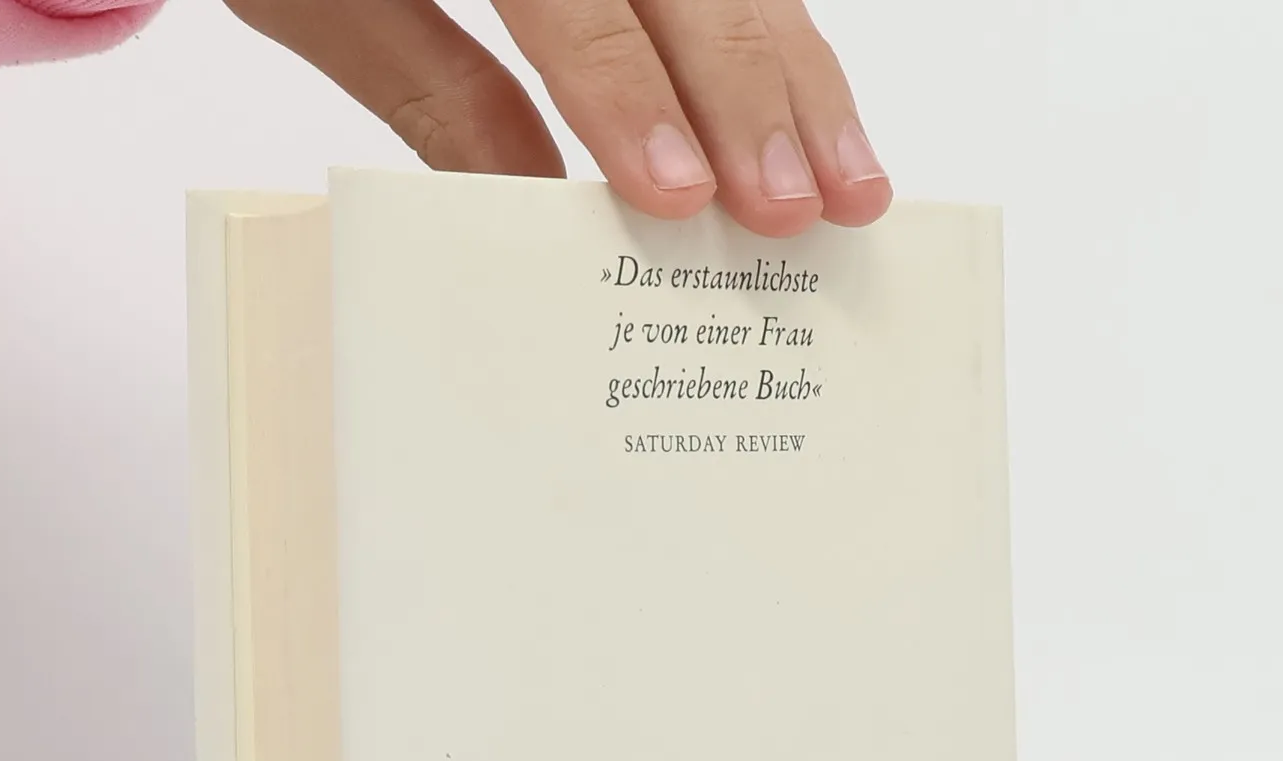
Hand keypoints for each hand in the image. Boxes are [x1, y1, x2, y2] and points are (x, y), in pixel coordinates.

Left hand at [218, 0, 890, 236]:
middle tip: (800, 213)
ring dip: (801, 77)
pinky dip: (782, 43)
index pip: (576, 3)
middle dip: (755, 98)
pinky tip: (817, 119)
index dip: (632, 99)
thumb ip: (429, 93)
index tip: (681, 194)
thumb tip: (536, 217)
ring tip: (852, 184)